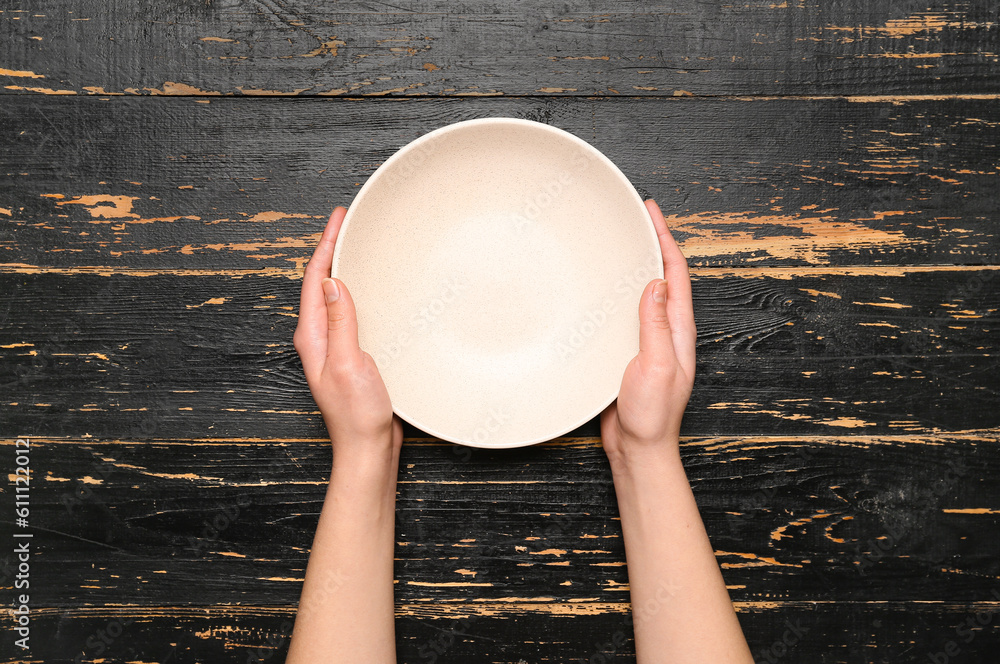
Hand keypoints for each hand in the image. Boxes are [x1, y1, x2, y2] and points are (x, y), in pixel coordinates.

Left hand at [293, 206, 402, 468]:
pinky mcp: (353, 353)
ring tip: (359, 244)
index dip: (325, 244)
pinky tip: (375, 288)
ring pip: (337, 296)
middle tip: (348, 221)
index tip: (338, 218)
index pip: (315, 278)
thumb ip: (340, 321)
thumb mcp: (348, 362)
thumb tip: (333, 280)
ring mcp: (336, 346)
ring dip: (346, 268)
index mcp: (312, 336)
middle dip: (333, 248)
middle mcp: (320, 338)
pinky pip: (353, 312)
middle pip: (322, 282)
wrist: (368, 447)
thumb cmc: (357, 413)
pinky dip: (361, 291)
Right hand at [600, 199, 696, 464]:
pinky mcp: (628, 352)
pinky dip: (616, 292)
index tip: (652, 211)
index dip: (665, 238)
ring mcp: (647, 341)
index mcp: (678, 330)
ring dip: (634, 265)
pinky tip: (602, 288)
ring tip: (619, 240)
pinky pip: (625, 313)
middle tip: (636, 215)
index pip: (675, 273)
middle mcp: (666, 331)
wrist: (637, 447)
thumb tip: (655, 283)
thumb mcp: (656, 365)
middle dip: (652, 242)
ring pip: (643, 292)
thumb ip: (655, 325)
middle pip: (661, 276)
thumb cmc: (651, 415)